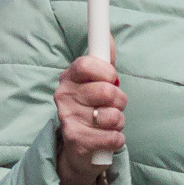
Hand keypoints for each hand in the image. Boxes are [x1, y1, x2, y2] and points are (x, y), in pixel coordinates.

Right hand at [52, 53, 125, 184]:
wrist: (77, 148)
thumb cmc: (91, 108)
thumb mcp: (96, 81)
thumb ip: (104, 59)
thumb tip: (107, 35)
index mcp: (69, 77)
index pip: (87, 64)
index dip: (106, 71)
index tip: (112, 79)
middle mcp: (64, 96)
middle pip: (107, 91)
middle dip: (120, 100)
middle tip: (113, 105)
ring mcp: (68, 118)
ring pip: (113, 115)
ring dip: (119, 121)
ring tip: (109, 123)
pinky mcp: (76, 141)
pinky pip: (113, 137)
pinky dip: (117, 139)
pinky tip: (108, 138)